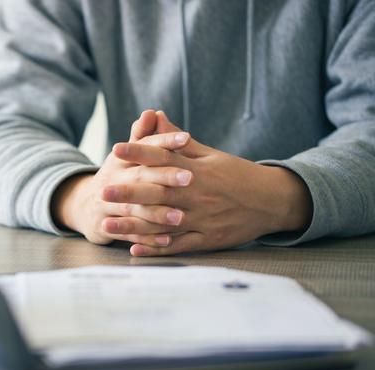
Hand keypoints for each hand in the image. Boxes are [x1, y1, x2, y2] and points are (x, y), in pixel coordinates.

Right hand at [53, 110, 192, 244]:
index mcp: (121, 159)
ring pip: (134, 208)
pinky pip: (129, 233)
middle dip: (164, 177)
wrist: (86, 206)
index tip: (186, 138)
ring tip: (180, 216)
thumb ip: (142, 137)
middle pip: (140, 177)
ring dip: (157, 213)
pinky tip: (167, 241)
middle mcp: (112, 179)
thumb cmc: (117, 177)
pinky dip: (147, 238)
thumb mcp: (126, 156)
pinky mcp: (106, 226)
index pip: (144, 146)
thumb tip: (152, 112)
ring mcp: (107, 204)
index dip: (164, 141)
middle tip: (190, 178)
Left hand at [106, 112, 312, 255]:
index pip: (164, 158)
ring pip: (163, 223)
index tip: (116, 148)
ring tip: (107, 224)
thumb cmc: (237, 175)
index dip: (140, 153)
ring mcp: (202, 219)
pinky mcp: (207, 240)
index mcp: (198, 171)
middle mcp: (198, 195)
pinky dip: (156, 248)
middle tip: (103, 190)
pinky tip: (134, 247)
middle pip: (159, 193)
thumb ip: (178, 141)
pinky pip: (178, 245)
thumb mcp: (211, 155)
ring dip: (134, 224)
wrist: (272, 202)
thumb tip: (154, 116)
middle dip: (129, 192)